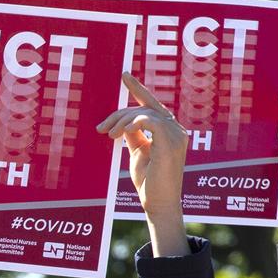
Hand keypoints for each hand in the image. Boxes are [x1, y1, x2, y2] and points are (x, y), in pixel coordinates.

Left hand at [97, 74, 189, 255]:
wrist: (158, 202)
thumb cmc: (149, 181)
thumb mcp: (137, 153)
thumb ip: (133, 136)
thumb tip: (123, 123)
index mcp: (168, 129)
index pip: (151, 104)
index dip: (137, 88)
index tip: (125, 75)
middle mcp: (176, 128)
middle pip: (143, 107)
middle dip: (118, 114)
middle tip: (101, 129)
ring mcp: (177, 134)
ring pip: (144, 112)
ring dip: (121, 121)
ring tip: (108, 136)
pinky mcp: (172, 142)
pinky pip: (150, 121)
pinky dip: (132, 124)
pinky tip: (120, 134)